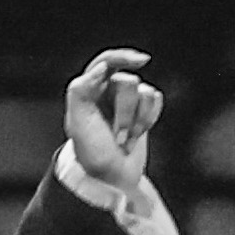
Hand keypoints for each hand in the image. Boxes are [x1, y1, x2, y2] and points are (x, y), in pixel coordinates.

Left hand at [62, 47, 161, 194]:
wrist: (112, 178)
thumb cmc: (92, 152)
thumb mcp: (77, 122)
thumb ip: (82, 89)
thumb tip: (103, 67)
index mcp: (89, 89)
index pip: (107, 61)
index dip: (123, 56)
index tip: (142, 61)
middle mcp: (108, 91)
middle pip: (129, 82)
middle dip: (126, 112)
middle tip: (116, 136)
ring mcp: (128, 101)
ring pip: (145, 92)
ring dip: (138, 120)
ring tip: (125, 140)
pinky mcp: (144, 111)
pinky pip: (156, 100)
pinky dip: (150, 119)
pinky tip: (138, 134)